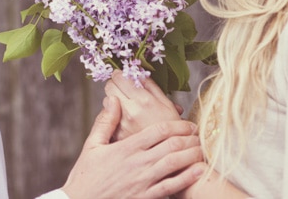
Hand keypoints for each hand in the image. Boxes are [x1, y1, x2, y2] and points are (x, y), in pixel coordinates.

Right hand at [61, 96, 203, 198]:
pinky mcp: (145, 197)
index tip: (187, 123)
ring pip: (174, 164)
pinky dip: (187, 178)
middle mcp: (137, 163)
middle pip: (171, 145)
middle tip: (199, 133)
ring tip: (202, 149)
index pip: (157, 131)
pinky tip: (198, 171)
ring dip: (191, 155)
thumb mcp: (92, 145)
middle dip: (189, 138)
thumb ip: (105, 121)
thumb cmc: (86, 175)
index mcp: (126, 148)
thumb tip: (112, 99)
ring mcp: (143, 182)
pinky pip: (170, 186)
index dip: (176, 125)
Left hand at [105, 69, 184, 139]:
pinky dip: (114, 117)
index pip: (119, 77)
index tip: (125, 77)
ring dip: (114, 101)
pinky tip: (126, 121)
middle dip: (116, 85)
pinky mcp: (116, 135)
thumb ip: (150, 86)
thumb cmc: (172, 129)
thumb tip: (137, 72)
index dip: (121, 75)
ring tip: (129, 108)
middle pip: (109, 87)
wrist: (170, 156)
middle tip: (125, 90)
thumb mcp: (166, 104)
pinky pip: (107, 119)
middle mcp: (129, 111)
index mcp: (143, 100)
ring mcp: (121, 124)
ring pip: (106, 102)